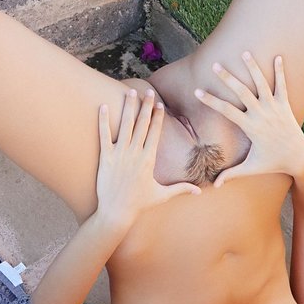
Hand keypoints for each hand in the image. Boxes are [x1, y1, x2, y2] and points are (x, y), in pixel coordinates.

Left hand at [95, 88, 200, 227]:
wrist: (116, 213)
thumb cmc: (139, 204)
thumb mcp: (162, 195)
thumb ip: (181, 188)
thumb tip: (201, 191)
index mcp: (148, 160)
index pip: (155, 133)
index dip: (157, 117)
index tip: (160, 104)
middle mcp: (135, 154)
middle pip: (142, 125)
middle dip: (146, 106)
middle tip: (148, 91)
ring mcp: (119, 155)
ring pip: (125, 126)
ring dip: (128, 108)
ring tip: (130, 92)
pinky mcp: (105, 158)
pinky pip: (103, 135)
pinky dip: (103, 121)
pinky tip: (103, 106)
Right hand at [194, 51, 303, 187]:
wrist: (299, 159)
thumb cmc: (273, 163)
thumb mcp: (250, 169)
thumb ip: (231, 174)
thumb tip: (213, 186)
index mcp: (251, 127)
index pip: (226, 111)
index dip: (211, 101)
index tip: (197, 91)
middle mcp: (262, 114)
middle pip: (242, 92)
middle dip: (228, 78)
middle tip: (216, 65)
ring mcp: (275, 108)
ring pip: (262, 84)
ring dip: (253, 68)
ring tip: (245, 52)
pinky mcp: (286, 105)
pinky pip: (283, 85)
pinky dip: (280, 71)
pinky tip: (278, 56)